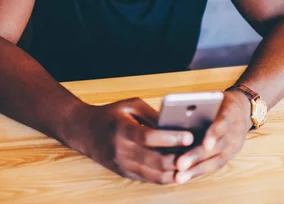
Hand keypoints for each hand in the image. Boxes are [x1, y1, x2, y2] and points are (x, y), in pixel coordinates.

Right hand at [64, 98, 194, 183]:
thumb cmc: (111, 114)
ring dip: (177, 171)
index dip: (171, 138)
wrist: (84, 132)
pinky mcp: (126, 174)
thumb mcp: (131, 105)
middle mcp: (121, 151)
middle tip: (199, 151)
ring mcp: (123, 165)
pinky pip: (151, 179)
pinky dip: (168, 177)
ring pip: (156, 174)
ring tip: (194, 162)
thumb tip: (177, 124)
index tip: (189, 136)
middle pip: (156, 160)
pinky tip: (182, 170)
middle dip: (180, 158)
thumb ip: (153, 114)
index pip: (149, 137)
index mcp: (122, 130)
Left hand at [173, 90, 251, 183]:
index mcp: (231, 113)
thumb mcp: (213, 98)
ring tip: (179, 178)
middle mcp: (235, 132)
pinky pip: (215, 165)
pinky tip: (185, 177)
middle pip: (217, 146)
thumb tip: (175, 115)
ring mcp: (235, 145)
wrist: (242, 108)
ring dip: (197, 170)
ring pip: (216, 160)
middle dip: (197, 156)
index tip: (206, 145)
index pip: (223, 123)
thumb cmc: (220, 102)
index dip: (214, 135)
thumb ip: (200, 107)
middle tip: (180, 164)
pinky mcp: (231, 155)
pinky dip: (200, 172)